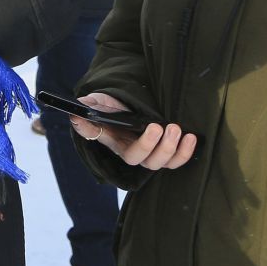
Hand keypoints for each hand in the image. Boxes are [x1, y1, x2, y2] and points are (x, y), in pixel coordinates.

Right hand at [70, 93, 197, 170]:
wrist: (125, 103)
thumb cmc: (110, 105)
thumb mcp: (97, 104)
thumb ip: (88, 111)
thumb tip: (76, 117)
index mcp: (119, 145)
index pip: (129, 153)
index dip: (143, 144)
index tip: (153, 127)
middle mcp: (137, 153)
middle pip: (148, 161)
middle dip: (159, 145)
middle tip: (165, 125)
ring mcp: (153, 154)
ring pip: (164, 163)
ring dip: (173, 149)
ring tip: (176, 128)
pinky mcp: (167, 151)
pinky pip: (177, 160)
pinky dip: (186, 152)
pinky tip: (191, 137)